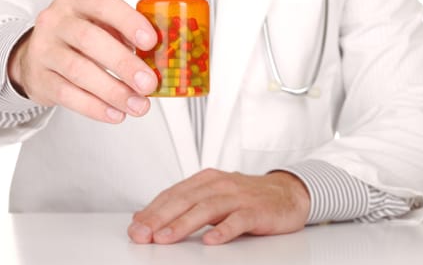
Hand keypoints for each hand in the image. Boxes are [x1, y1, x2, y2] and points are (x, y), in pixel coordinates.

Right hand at [8, 0, 158, 122]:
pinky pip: (68, 94)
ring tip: (138, 105)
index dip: (128, 22)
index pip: (103, 5)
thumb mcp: (100, 25)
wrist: (36, 57)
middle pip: (90, 40)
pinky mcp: (39, 78)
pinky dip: (95, 107)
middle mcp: (56, 21)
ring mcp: (44, 49)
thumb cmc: (78, 39)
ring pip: (79, 71)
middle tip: (148, 83)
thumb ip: (125, 35)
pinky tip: (115, 113)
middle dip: (124, 64)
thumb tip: (158, 58)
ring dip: (113, 91)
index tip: (151, 41)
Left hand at [128, 169, 310, 244]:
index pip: (173, 194)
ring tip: (165, 238)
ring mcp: (239, 197)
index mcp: (206, 180)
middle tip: (142, 234)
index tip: (135, 227)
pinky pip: (238, 220)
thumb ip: (181, 204)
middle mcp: (220, 185)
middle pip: (185, 200)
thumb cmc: (246, 197)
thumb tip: (144, 216)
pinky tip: (210, 241)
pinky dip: (223, 230)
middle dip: (160, 217)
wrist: (287, 192)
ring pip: (207, 209)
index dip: (152, 211)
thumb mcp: (211, 195)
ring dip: (184, 224)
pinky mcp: (257, 211)